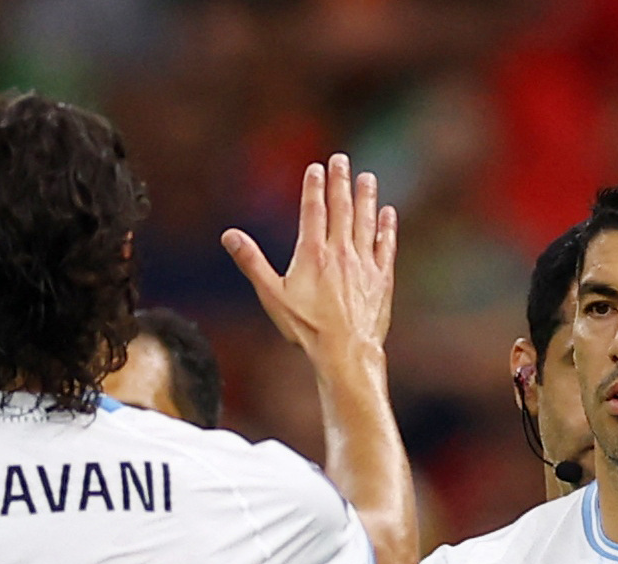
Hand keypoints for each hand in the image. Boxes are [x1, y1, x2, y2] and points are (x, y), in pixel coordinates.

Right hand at [223, 153, 396, 362]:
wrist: (345, 351)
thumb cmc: (306, 327)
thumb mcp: (272, 296)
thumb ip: (252, 262)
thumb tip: (230, 235)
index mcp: (312, 253)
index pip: (313, 210)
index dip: (314, 187)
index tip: (316, 168)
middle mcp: (340, 251)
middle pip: (341, 208)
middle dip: (340, 182)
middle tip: (341, 160)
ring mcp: (363, 263)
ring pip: (365, 221)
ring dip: (366, 197)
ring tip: (367, 178)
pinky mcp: (381, 278)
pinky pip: (385, 246)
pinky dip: (386, 227)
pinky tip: (387, 213)